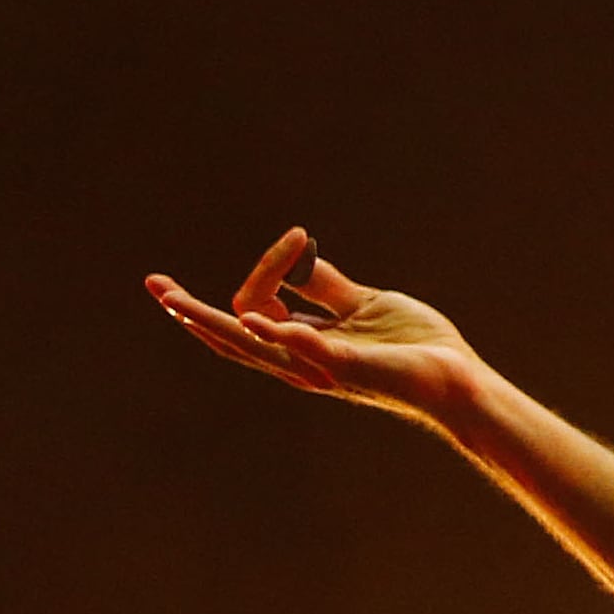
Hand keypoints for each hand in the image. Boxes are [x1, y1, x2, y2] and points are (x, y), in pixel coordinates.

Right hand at [145, 227, 479, 427]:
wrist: (457, 377)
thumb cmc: (414, 346)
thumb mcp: (363, 304)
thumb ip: (326, 287)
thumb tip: (297, 258)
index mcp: (303, 346)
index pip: (252, 311)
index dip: (267, 268)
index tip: (300, 236)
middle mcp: (301, 362)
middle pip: (231, 338)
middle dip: (191, 312)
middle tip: (156, 288)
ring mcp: (322, 368)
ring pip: (255, 346)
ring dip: (214, 322)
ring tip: (179, 305)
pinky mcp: (351, 367)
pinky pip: (310, 351)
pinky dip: (283, 334)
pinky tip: (258, 320)